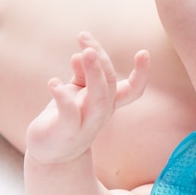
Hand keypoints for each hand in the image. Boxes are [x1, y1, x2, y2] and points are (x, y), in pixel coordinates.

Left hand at [26, 32, 149, 163]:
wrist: (52, 154)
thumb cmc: (66, 118)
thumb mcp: (77, 92)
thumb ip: (82, 73)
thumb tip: (83, 53)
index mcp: (109, 102)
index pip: (133, 89)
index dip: (142, 73)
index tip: (144, 52)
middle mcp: (102, 113)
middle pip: (110, 85)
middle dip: (102, 62)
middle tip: (85, 40)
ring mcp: (86, 123)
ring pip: (98, 99)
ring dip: (93, 74)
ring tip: (82, 52)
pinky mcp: (67, 131)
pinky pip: (70, 114)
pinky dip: (63, 97)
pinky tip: (53, 82)